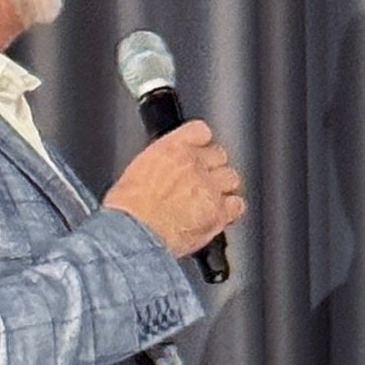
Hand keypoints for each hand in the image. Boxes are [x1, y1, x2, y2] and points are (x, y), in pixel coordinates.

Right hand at [102, 120, 244, 256]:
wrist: (134, 233)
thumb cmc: (127, 209)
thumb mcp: (136, 172)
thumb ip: (159, 165)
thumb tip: (165, 170)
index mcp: (171, 149)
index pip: (200, 131)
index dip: (201, 142)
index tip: (199, 150)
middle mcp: (194, 164)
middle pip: (219, 155)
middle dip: (212, 168)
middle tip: (201, 182)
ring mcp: (209, 187)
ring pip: (231, 178)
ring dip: (223, 188)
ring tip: (209, 201)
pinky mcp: (219, 212)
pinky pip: (237, 205)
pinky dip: (231, 210)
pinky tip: (220, 216)